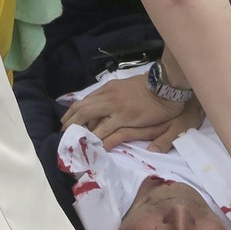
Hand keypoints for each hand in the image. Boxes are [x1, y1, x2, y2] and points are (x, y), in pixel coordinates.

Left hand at [60, 74, 203, 150]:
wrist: (167, 85)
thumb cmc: (151, 87)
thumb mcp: (128, 89)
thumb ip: (115, 96)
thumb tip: (104, 103)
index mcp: (109, 88)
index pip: (86, 100)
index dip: (75, 112)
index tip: (68, 120)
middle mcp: (108, 95)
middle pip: (82, 108)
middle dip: (70, 121)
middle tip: (63, 132)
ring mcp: (115, 106)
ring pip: (88, 117)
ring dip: (78, 129)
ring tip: (72, 141)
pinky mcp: (125, 117)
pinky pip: (105, 128)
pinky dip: (96, 137)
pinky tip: (91, 144)